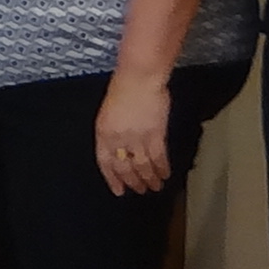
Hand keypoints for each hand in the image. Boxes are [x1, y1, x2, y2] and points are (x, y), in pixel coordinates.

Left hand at [94, 69, 176, 194]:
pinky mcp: (155, 134)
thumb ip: (112, 132)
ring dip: (149, 179)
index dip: (112, 179)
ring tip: (154, 187)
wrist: (139, 78)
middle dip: (133, 182)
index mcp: (103, 133)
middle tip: (139, 190)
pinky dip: (162, 168)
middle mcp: (118, 138)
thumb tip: (121, 150)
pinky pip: (158, 157)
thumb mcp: (108, 113)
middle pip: (125, 168)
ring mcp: (137, 137)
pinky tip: (165, 174)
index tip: (119, 191)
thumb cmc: (123, 89)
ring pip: (143, 166)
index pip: (105, 163)